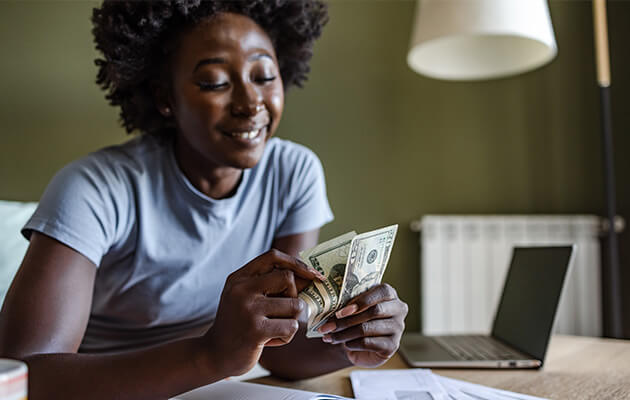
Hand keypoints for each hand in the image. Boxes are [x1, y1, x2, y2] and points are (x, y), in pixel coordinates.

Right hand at [203, 249, 323, 376]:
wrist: (214, 355)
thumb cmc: (238, 324)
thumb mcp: (247, 298)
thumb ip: (272, 285)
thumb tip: (310, 276)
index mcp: (239, 278)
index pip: (273, 256)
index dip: (296, 263)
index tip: (312, 274)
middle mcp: (241, 289)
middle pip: (287, 278)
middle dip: (294, 296)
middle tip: (284, 311)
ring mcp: (248, 309)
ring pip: (295, 305)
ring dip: (292, 320)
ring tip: (275, 328)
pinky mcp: (256, 331)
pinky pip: (291, 326)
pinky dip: (287, 336)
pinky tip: (271, 340)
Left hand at [317, 283, 407, 367]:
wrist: (360, 345)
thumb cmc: (357, 320)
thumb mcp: (353, 307)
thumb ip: (348, 303)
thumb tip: (329, 306)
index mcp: (390, 294)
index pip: (382, 292)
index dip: (361, 301)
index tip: (340, 311)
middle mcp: (398, 309)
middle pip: (374, 311)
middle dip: (347, 320)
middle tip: (328, 326)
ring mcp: (398, 328)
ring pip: (368, 329)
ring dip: (345, 333)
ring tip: (330, 336)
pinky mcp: (392, 346)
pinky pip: (369, 343)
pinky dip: (353, 343)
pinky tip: (345, 344)